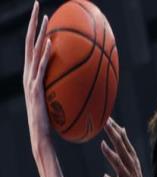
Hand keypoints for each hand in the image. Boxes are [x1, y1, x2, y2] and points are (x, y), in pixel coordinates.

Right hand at [23, 1, 51, 159]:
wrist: (42, 137)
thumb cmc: (52, 122)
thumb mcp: (58, 101)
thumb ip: (64, 89)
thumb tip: (82, 83)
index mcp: (32, 76)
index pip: (33, 48)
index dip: (36, 31)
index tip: (43, 16)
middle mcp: (28, 75)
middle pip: (29, 43)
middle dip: (32, 23)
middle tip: (37, 4)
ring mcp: (30, 82)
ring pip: (33, 51)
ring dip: (38, 33)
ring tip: (45, 17)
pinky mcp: (36, 90)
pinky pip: (40, 69)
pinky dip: (45, 55)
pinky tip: (51, 44)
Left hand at [101, 118, 148, 176]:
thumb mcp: (132, 161)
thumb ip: (125, 146)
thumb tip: (121, 128)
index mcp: (131, 159)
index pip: (123, 141)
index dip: (115, 129)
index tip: (106, 117)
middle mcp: (130, 166)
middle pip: (121, 148)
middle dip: (113, 135)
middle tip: (104, 123)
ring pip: (119, 164)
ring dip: (111, 155)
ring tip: (103, 145)